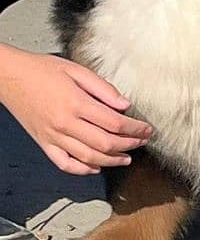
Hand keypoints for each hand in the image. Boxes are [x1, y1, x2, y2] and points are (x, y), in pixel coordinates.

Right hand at [0, 46, 151, 174]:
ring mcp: (53, 137)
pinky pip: (65, 164)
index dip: (135, 129)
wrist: (9, 77)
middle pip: (105, 143)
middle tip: (142, 142)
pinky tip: (96, 167)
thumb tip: (125, 104)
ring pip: (89, 157)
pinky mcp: (44, 143)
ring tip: (126, 158)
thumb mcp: (76, 70)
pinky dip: (82, 169)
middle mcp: (65, 124)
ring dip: (112, 161)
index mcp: (76, 103)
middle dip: (129, 145)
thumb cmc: (41, 70)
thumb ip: (103, 88)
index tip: (146, 129)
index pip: (114, 123)